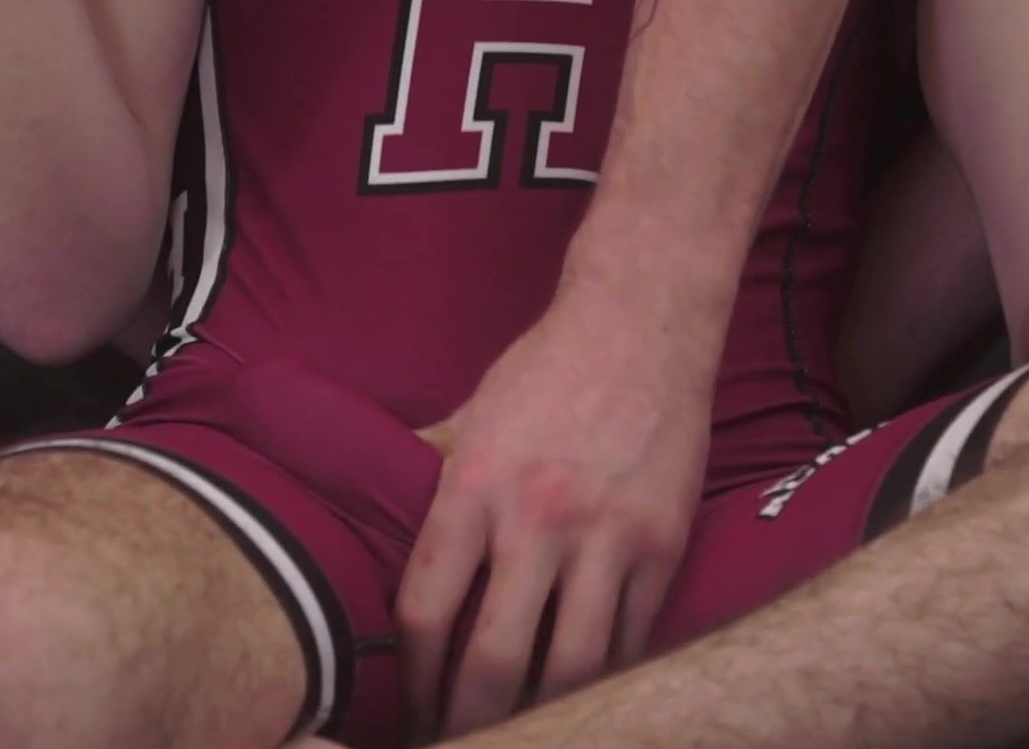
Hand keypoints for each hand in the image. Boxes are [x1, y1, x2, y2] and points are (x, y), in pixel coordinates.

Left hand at [398, 289, 711, 738]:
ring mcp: (607, 534)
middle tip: (459, 743)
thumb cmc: (547, 369)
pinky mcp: (663, 542)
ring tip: (525, 734)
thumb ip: (429, 478)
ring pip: (571, 664)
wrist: (640, 323)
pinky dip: (608, 676)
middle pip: (492, 659)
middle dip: (469, 721)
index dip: (411, 676)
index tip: (411, 704)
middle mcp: (536, 517)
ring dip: (543, 714)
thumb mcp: (469, 416)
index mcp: (473, 485)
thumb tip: (365, 512)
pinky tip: (586, 694)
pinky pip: (633, 637)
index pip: (425, 610)